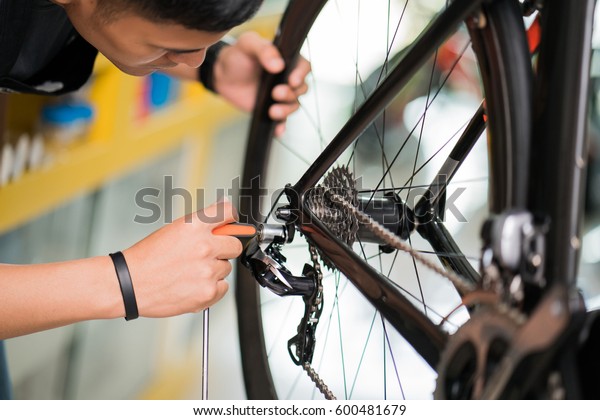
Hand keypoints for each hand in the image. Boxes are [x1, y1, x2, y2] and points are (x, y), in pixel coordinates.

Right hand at [122, 200, 242, 316]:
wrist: (129, 285)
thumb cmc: (146, 259)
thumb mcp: (172, 230)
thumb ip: (200, 225)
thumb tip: (224, 213)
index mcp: (194, 226)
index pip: (227, 212)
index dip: (230, 219)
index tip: (230, 224)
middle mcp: (204, 246)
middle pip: (234, 245)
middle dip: (223, 249)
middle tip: (206, 255)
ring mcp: (207, 271)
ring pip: (226, 268)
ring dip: (214, 270)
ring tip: (190, 272)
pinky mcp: (208, 292)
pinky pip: (224, 287)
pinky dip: (212, 288)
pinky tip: (194, 285)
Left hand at [213, 31, 310, 136]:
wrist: (222, 76)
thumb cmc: (237, 56)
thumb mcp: (248, 44)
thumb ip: (264, 50)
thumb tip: (278, 65)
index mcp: (287, 60)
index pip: (304, 67)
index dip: (301, 74)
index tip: (292, 80)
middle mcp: (287, 79)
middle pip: (301, 88)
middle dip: (291, 93)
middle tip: (276, 93)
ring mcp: (280, 96)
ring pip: (294, 105)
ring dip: (287, 110)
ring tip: (272, 111)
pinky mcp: (272, 110)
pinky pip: (282, 121)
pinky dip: (282, 126)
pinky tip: (278, 130)